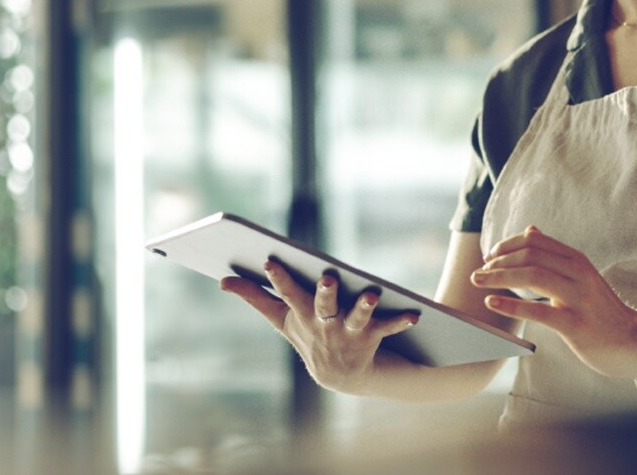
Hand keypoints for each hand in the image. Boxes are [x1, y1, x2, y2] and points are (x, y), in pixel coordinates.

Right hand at [220, 261, 418, 393]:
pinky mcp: (371, 338)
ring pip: (356, 318)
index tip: (271, 261)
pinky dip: (400, 321)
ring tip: (371, 294)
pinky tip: (414, 314)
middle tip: (328, 277)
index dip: (279, 278)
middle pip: (322, 305)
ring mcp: (347, 333)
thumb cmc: (310, 336)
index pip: (287, 294)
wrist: (342, 376)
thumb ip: (254, 297)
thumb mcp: (282, 319)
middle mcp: (323, 325)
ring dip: (363, 307)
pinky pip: (387, 328)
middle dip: (324, 293)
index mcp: (301, 315)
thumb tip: (222, 280)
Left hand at [470, 226, 636, 378]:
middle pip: (531, 255)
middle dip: (498, 261)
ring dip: (499, 277)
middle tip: (478, 272)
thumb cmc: (599, 309)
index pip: (535, 241)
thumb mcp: (580, 276)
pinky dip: (511, 305)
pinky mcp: (575, 324)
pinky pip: (538, 311)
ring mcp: (578, 298)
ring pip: (532, 276)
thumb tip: (530, 230)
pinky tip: (492, 303)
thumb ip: (555, 254)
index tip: (490, 256)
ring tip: (479, 282)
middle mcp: (579, 273)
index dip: (507, 245)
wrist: (631, 340)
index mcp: (577, 260)